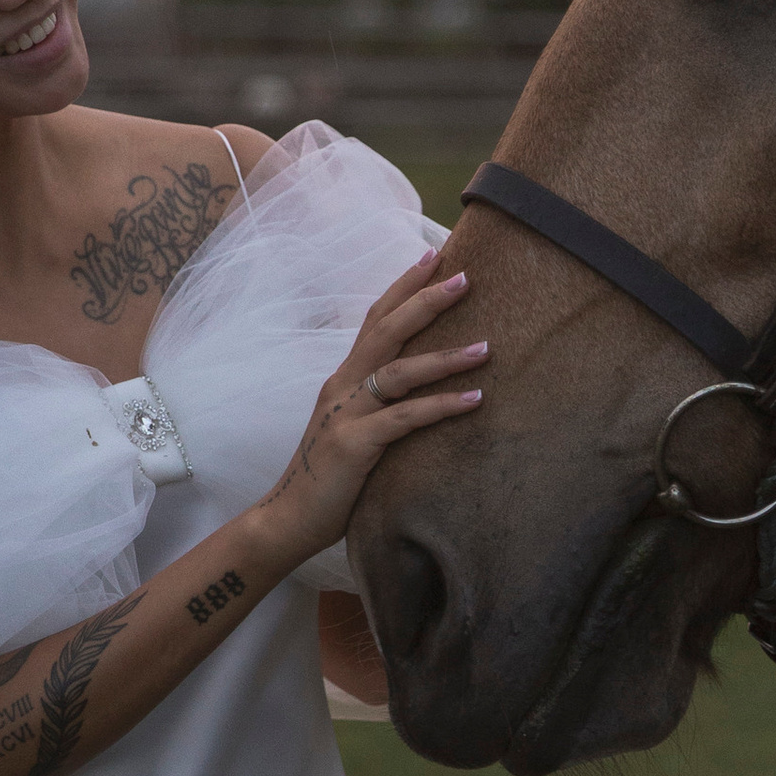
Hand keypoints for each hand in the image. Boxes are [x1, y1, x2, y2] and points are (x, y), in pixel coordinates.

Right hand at [248, 254, 485, 573]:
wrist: (288, 520)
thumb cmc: (330, 478)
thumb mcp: (356, 429)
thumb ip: (380, 405)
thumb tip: (421, 390)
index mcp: (344, 378)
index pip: (376, 319)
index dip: (404, 285)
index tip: (436, 255)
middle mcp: (343, 386)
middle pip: (386, 329)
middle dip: (426, 299)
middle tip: (465, 276)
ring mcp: (346, 413)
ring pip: (399, 371)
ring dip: (445, 356)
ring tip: (487, 347)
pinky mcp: (354, 445)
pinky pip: (405, 418)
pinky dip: (441, 406)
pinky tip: (475, 400)